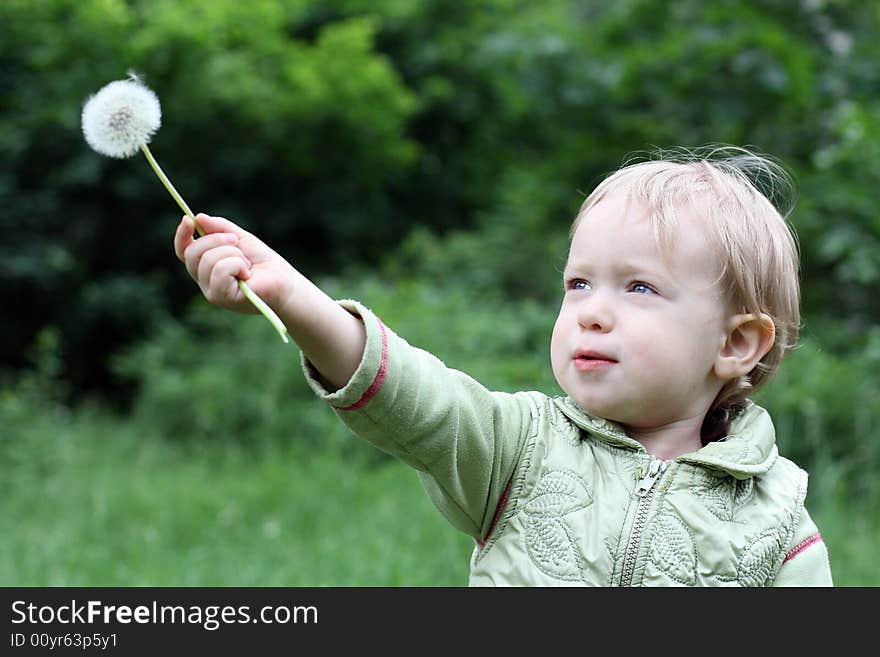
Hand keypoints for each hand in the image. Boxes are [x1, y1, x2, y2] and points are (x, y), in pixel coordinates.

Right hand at [173, 213, 290, 313]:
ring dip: (233, 254)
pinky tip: (248, 273)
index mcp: (205, 267)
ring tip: (247, 264)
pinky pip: (220, 270)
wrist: (284, 280)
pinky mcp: (223, 298)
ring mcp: (212, 292)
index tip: (188, 219)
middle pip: (193, 253)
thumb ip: (220, 228)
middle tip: (237, 242)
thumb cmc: (263, 262)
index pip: (183, 251)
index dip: (181, 235)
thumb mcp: (241, 239)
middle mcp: (204, 281)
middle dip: (216, 240)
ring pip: (208, 260)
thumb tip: (199, 217)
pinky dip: (237, 264)